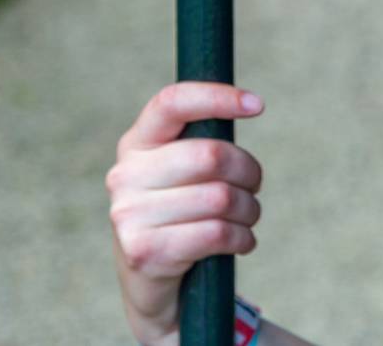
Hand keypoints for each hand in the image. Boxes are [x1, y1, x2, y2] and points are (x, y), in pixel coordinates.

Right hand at [106, 81, 264, 345]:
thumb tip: (249, 104)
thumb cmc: (181, 215)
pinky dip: (242, 238)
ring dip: (249, 210)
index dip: (217, 97)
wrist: (153, 286)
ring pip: (220, 197)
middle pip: (211, 155)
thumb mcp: (182, 172)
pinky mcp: (144, 251)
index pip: (173, 103)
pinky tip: (241, 241)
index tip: (258, 105)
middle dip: (248, 171)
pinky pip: (216, 233)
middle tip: (254, 186)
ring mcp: (129, 214)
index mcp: (137, 143)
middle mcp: (125, 175)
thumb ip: (203, 141)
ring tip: (247, 218)